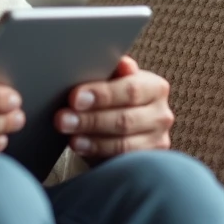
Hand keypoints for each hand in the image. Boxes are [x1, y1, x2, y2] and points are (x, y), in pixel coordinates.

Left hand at [54, 56, 173, 158]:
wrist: (118, 123)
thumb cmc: (112, 96)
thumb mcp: (112, 80)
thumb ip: (112, 70)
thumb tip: (121, 63)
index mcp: (155, 87)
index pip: (131, 90)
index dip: (102, 94)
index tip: (74, 98)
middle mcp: (162, 114)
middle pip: (125, 119)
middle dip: (90, 119)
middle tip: (62, 118)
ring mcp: (157, 140)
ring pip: (123, 143)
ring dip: (91, 139)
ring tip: (68, 134)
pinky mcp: (148, 160)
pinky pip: (121, 159)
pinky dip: (97, 152)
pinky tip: (79, 146)